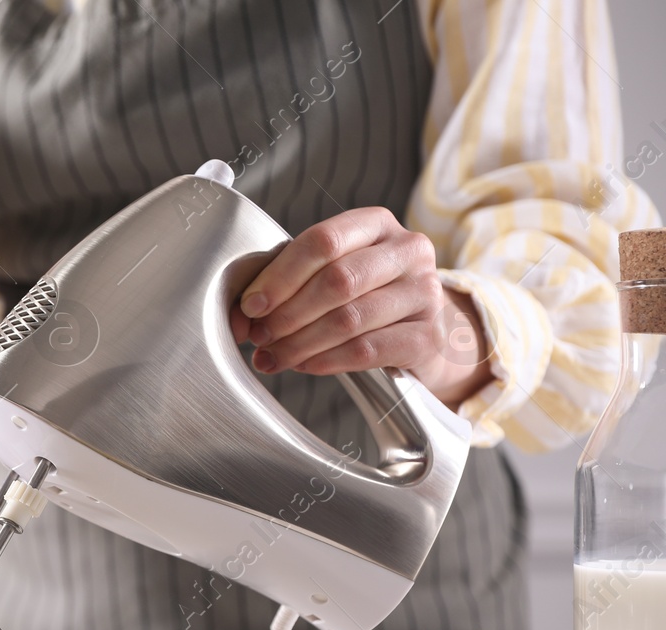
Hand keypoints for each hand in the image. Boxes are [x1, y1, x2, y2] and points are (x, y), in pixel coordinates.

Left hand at [232, 207, 493, 408]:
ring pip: (350, 319)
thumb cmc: (362, 295)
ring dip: (300, 342)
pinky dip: (326, 360)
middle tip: (260, 336)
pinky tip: (304, 365)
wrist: (418, 329)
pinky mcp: (429, 336)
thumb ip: (286, 283)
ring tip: (273, 356)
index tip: (251, 305)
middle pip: (338, 280)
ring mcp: (425, 293)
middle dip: (288, 313)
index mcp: (376, 224)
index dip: (280, 276)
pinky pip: (367, 350)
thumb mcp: (328, 274)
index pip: (323, 241)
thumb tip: (241, 314)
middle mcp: (408, 250)